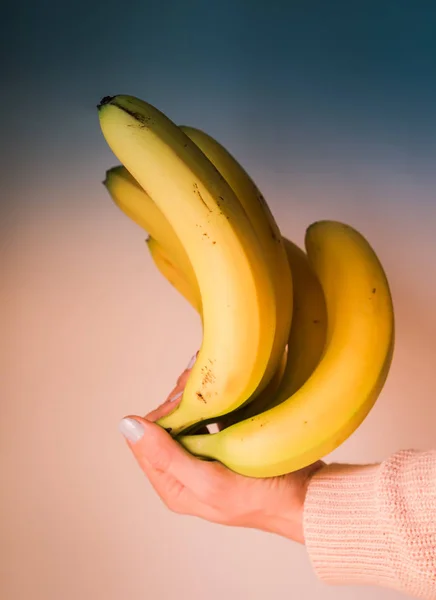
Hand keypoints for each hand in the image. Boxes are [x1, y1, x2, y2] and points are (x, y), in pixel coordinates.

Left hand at [119, 354, 324, 543]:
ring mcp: (207, 453)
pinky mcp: (227, 441)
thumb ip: (166, 455)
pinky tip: (224, 384)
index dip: (159, 415)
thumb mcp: (209, 480)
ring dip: (196, 394)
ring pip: (187, 414)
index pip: (145, 441)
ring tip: (212, 379)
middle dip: (180, 400)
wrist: (307, 497)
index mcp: (173, 484)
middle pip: (166, 423)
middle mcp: (185, 469)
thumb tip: (127, 425)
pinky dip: (213, 398)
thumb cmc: (260, 497)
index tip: (184, 400)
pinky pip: (210, 413)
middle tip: (203, 387)